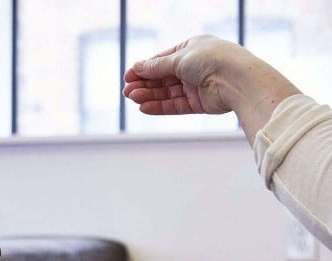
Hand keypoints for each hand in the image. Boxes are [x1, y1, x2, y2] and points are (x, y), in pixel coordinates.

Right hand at [123, 35, 240, 114]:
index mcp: (191, 49)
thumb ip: (156, 66)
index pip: (162, 60)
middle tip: (127, 91)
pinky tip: (145, 107)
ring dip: (149, 96)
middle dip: (144, 84)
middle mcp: (193, 67)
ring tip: (134, 98)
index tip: (128, 77)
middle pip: (162, 78)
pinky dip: (160, 106)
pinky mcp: (198, 103)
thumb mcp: (179, 58)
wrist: (237, 79)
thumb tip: (138, 67)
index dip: (144, 69)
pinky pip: (175, 105)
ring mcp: (196, 86)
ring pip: (167, 93)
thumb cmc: (213, 60)